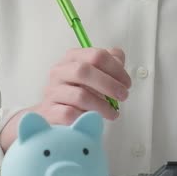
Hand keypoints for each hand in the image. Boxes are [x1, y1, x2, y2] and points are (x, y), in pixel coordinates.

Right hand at [0, 47, 131, 151]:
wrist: (54, 113)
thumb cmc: (79, 91)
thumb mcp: (95, 73)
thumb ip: (109, 62)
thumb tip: (118, 56)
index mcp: (73, 58)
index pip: (97, 56)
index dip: (116, 69)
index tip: (127, 83)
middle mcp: (59, 71)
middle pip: (84, 71)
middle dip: (109, 84)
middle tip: (123, 96)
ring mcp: (52, 91)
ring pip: (80, 95)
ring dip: (102, 106)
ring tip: (113, 113)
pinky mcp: (49, 111)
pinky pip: (70, 114)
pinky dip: (85, 117)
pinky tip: (94, 120)